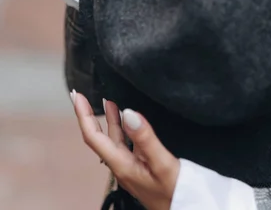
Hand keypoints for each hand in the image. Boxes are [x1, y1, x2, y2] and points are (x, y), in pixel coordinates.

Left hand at [71, 91, 179, 209]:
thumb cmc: (174, 192)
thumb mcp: (162, 163)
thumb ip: (145, 138)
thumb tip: (129, 112)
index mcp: (122, 165)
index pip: (94, 137)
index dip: (84, 116)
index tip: (77, 96)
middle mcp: (122, 166)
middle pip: (99, 138)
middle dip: (89, 116)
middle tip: (81, 96)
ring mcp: (130, 167)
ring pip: (113, 140)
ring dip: (108, 120)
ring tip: (107, 101)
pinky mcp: (140, 168)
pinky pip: (125, 144)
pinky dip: (122, 128)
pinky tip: (127, 122)